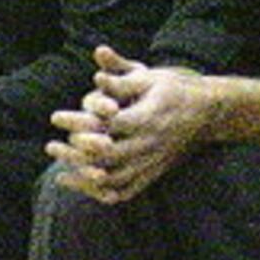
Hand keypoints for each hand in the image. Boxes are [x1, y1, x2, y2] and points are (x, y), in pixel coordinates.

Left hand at [46, 45, 208, 202]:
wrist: (208, 113)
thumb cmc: (175, 89)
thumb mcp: (150, 76)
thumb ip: (121, 76)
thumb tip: (96, 68)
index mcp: (148, 118)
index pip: (107, 125)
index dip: (79, 122)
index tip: (55, 116)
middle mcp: (150, 144)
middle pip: (106, 156)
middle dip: (74, 153)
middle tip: (51, 146)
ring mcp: (152, 162)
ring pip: (113, 179)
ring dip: (83, 177)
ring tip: (58, 168)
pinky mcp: (153, 173)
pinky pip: (124, 191)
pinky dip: (100, 192)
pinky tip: (82, 184)